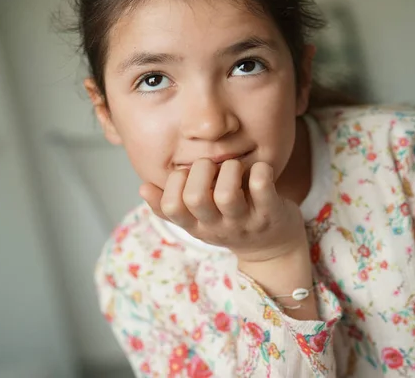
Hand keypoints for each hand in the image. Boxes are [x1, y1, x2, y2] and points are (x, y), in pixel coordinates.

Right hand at [139, 159, 307, 262]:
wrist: (272, 249)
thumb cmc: (230, 224)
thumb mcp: (198, 221)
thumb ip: (171, 207)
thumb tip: (142, 188)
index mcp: (197, 226)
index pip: (171, 207)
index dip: (175, 183)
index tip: (188, 174)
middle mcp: (218, 226)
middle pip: (195, 198)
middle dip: (201, 170)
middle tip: (212, 166)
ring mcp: (245, 221)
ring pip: (227, 195)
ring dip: (229, 169)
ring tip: (235, 167)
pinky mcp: (271, 213)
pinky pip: (262, 188)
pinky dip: (260, 171)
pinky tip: (259, 168)